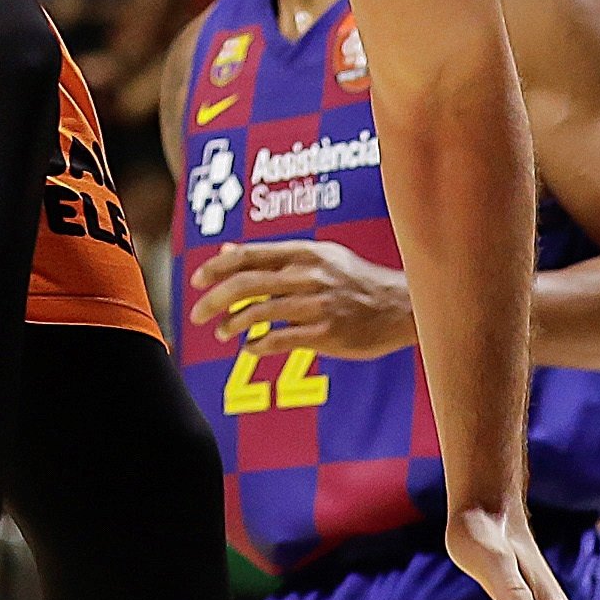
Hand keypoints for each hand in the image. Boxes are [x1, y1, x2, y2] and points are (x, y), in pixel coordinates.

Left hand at [191, 239, 415, 359]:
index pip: (247, 255)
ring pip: (258, 313)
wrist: (402, 306)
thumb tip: (225, 251)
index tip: (196, 281)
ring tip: (223, 332)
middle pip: (245, 284)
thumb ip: (272, 257)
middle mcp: (307, 275)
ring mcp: (317, 305)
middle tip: (197, 315)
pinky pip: (278, 340)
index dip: (216, 268)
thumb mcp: (317, 256)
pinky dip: (257, 345)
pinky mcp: (326, 333)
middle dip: (213, 300)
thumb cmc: (354, 279)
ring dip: (232, 324)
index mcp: (303, 253)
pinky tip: (249, 347)